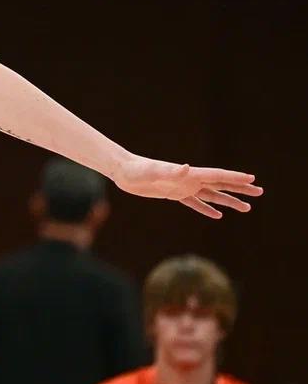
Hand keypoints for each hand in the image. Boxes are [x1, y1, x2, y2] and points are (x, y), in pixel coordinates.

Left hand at [110, 155, 262, 217]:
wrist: (123, 171)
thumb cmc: (138, 169)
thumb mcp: (154, 172)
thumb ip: (171, 171)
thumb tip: (186, 168)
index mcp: (189, 174)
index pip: (217, 176)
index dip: (234, 178)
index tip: (253, 179)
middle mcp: (189, 179)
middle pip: (220, 185)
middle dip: (240, 189)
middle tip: (259, 192)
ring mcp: (183, 187)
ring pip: (211, 195)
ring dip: (228, 201)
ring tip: (247, 208)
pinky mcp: (173, 194)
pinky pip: (195, 203)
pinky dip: (207, 209)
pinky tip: (218, 215)